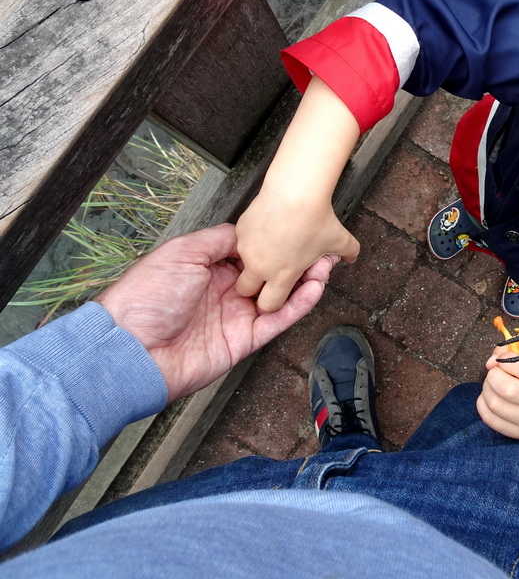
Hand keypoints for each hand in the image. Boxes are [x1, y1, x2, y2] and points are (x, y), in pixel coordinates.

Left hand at [97, 223, 331, 402]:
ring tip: (326, 266)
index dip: (274, 242)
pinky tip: (315, 289)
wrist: (132, 349)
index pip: (252, 253)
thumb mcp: (181, 253)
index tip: (297, 229)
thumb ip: (217, 241)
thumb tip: (244, 232)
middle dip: (296, 261)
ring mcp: (237, 317)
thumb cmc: (147, 298)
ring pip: (280, 296)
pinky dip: (298, 306)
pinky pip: (277, 320)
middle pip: (271, 274)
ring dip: (304, 282)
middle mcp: (226, 292)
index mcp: (209, 269)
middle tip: (321, 247)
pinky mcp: (244, 341)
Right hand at [235, 189, 358, 312]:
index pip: (268, 306)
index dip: (274, 302)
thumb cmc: (315, 217)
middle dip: (255, 286)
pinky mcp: (241, 230)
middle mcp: (259, 266)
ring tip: (278, 244)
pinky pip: (243, 241)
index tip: (280, 292)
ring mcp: (247, 248)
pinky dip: (254, 240)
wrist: (294, 190)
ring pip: (244, 262)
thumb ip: (349, 252)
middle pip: (245, 290)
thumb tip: (352, 257)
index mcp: (282, 275)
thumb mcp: (339, 239)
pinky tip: (272, 228)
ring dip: (255, 260)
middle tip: (271, 272)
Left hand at [476, 347, 518, 438]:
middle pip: (506, 389)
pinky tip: (491, 397)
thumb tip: (491, 362)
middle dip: (493, 376)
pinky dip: (483, 403)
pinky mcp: (516, 433)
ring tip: (493, 384)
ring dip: (487, 389)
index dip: (506, 359)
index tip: (501, 359)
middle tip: (496, 372)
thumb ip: (513, 352)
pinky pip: (488, 418)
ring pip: (494, 403)